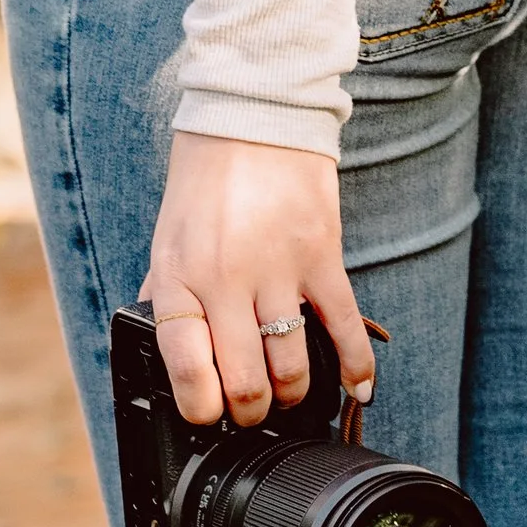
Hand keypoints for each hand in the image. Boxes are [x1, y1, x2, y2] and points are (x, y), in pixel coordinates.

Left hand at [143, 129, 376, 427]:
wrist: (253, 112)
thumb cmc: (207, 177)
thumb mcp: (168, 237)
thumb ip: (169, 293)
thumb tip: (170, 347)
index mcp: (179, 276)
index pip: (185, 367)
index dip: (198, 407)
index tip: (207, 414)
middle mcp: (225, 281)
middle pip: (245, 383)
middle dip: (250, 411)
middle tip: (252, 409)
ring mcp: (277, 270)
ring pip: (293, 368)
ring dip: (293, 394)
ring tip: (289, 391)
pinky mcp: (322, 256)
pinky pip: (344, 328)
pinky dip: (356, 367)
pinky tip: (358, 390)